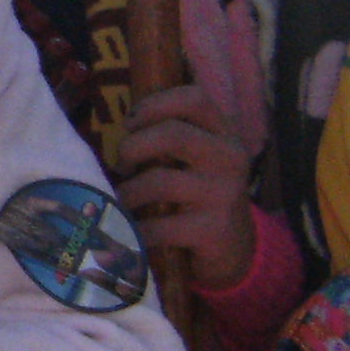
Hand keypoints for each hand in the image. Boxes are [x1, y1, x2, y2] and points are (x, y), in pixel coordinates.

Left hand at [115, 83, 254, 291]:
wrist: (234, 252)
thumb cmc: (199, 198)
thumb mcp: (195, 161)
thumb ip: (168, 140)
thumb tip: (115, 128)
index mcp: (223, 134)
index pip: (193, 99)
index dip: (154, 105)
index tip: (130, 123)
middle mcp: (229, 158)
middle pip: (172, 134)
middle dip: (132, 147)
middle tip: (121, 166)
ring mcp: (223, 194)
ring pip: (159, 181)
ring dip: (128, 194)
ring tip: (121, 202)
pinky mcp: (213, 230)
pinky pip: (159, 226)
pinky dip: (136, 230)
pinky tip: (131, 233)